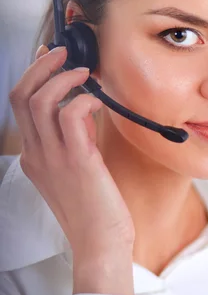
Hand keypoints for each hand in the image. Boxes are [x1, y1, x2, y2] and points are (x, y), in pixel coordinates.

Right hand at [8, 45, 134, 294]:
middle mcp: (37, 154)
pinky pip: (71, 117)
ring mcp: (54, 158)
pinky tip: (96, 100)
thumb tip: (83, 108)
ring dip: (62, 78)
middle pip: (21, 96)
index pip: (20, 105)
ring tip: (84, 71)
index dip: (34, 75)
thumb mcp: (77, 169)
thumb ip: (75, 140)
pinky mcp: (77, 161)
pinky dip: (82, 100)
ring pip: (40, 102)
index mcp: (35, 156)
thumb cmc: (96, 207)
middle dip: (41, 66)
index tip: (51, 58)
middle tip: (63, 52)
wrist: (100, 242)